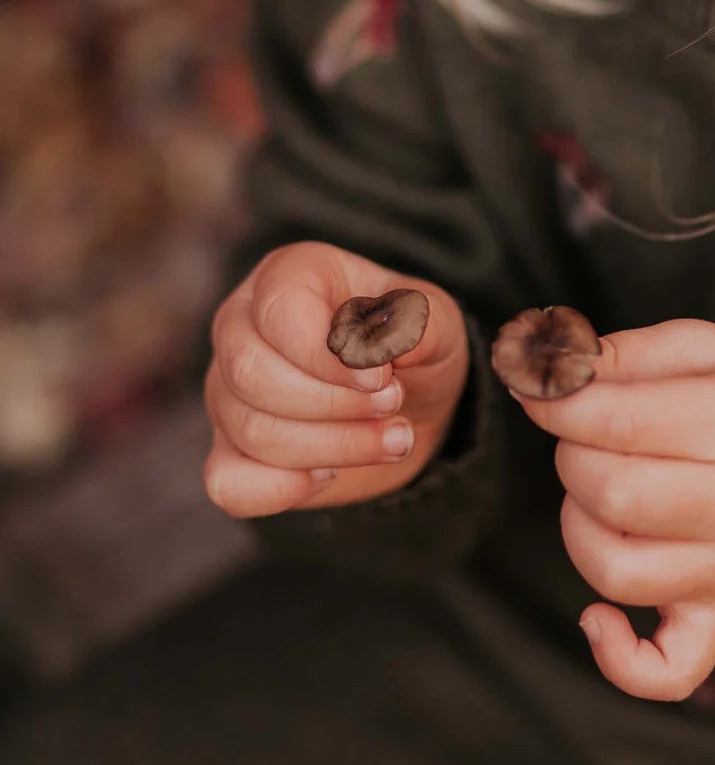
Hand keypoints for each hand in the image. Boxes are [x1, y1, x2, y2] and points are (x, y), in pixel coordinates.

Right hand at [203, 241, 467, 516]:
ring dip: (334, 446)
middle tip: (393, 404)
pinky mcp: (232, 450)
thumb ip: (415, 324)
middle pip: (252, 373)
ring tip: (394, 438)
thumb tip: (377, 351)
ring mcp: (228, 391)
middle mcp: (241, 326)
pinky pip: (228, 482)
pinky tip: (329, 475)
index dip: (330, 355)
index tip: (383, 376)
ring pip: (251, 430)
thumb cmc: (413, 346)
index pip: (280, 310)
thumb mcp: (435, 322)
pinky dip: (282, 489)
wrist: (410, 404)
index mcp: (288, 275)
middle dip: (334, 404)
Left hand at [514, 319, 714, 700]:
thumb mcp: (701, 347)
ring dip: (578, 528)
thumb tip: (543, 371)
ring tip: (597, 498)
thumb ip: (621, 354)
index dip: (557, 402)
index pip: (616, 422)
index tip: (543, 388)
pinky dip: (620, 659)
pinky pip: (668, 669)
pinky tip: (598, 619)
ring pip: (614, 572)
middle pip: (609, 496)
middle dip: (572, 457)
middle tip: (587, 437)